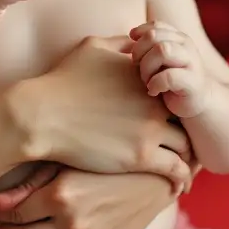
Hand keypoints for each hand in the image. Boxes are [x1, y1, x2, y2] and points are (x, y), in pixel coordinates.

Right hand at [22, 35, 193, 188]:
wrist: (40, 115)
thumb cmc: (61, 81)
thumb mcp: (92, 47)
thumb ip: (120, 43)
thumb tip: (137, 41)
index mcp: (146, 76)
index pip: (176, 91)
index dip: (176, 107)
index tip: (173, 121)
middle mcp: (154, 100)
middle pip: (186, 120)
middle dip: (187, 133)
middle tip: (186, 148)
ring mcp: (149, 128)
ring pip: (186, 146)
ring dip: (188, 158)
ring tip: (185, 171)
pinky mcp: (141, 156)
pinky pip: (176, 169)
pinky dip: (181, 179)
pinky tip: (177, 188)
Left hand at [125, 21, 212, 118]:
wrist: (198, 102)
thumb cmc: (172, 80)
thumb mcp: (161, 59)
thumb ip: (150, 45)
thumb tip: (130, 34)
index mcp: (178, 38)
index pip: (155, 26)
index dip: (139, 35)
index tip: (130, 50)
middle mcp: (186, 46)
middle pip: (153, 36)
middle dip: (139, 52)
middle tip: (138, 69)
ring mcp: (192, 63)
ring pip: (163, 50)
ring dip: (147, 68)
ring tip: (147, 81)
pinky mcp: (193, 82)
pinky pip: (169, 76)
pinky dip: (155, 84)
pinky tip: (153, 91)